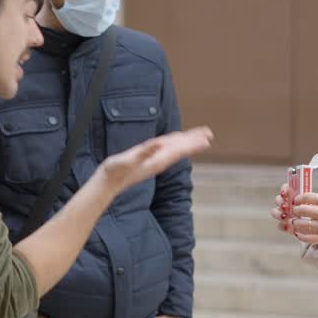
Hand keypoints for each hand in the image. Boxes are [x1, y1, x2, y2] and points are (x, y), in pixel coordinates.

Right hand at [99, 127, 213, 192]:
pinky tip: (174, 142)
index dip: (193, 143)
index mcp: (157, 160)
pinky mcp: (146, 161)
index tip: (207, 138)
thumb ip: (144, 152)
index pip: (179, 150)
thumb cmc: (116, 172)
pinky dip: (172, 144)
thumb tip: (158, 144)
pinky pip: (163, 150)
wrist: (107, 184)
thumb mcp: (128, 160)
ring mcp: (153, 162)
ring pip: (174, 150)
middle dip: (194, 141)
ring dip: (186, 143)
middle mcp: (158, 161)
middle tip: (209, 133)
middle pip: (180, 149)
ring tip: (198, 137)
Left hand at [283, 192, 317, 250]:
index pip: (308, 196)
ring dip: (296, 224)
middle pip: (302, 210)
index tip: (296, 200)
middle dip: (295, 211)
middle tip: (293, 212)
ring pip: (302, 225)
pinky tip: (299, 234)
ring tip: (295, 223)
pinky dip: (301, 236)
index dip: (298, 199)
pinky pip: (308, 238)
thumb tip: (310, 204)